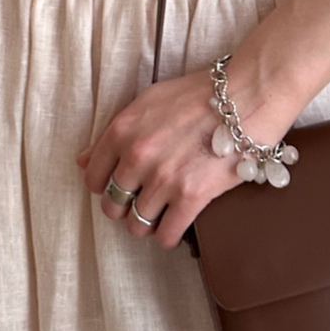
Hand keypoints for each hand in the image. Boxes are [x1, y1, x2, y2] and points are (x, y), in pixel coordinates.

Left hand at [74, 57, 295, 251]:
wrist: (246, 96)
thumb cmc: (200, 94)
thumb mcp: (148, 102)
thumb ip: (115, 133)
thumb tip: (83, 162)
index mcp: (122, 130)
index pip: (93, 178)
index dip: (105, 187)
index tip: (119, 188)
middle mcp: (137, 156)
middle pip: (113, 205)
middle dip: (124, 209)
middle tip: (141, 203)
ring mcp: (163, 178)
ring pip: (137, 225)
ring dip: (147, 224)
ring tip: (160, 215)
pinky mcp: (191, 196)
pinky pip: (166, 234)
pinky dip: (168, 236)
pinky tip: (175, 227)